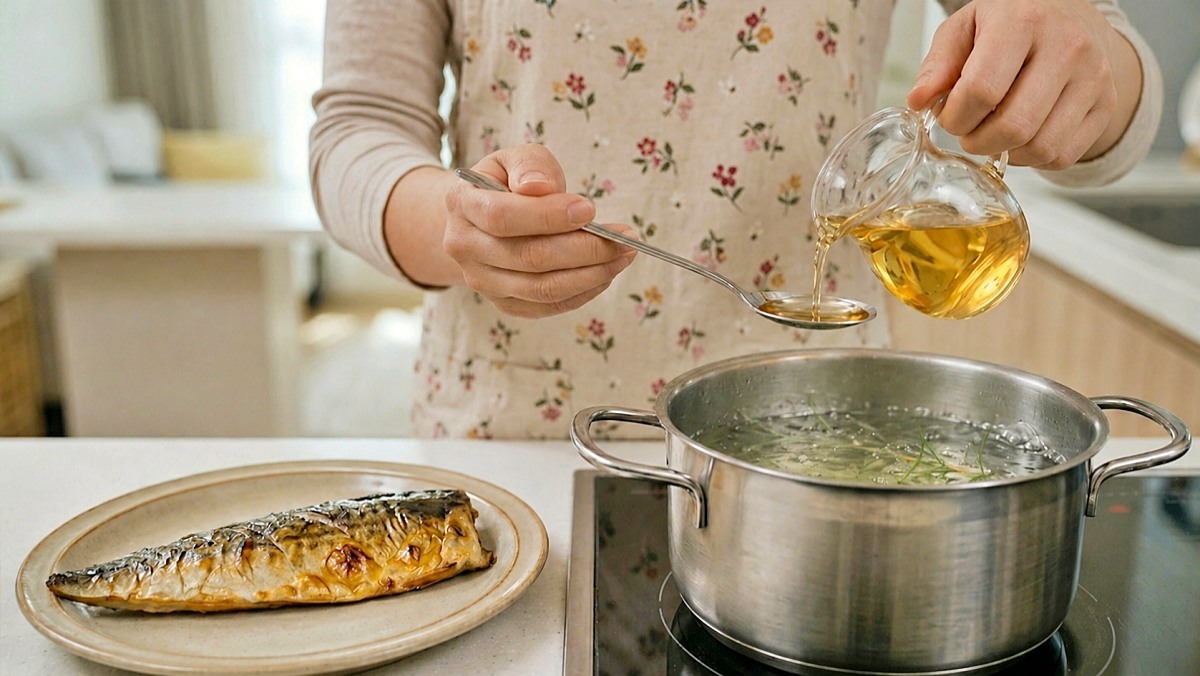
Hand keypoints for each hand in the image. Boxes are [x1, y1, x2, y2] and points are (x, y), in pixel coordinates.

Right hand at [442, 144, 636, 317]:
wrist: (480, 219)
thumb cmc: (507, 183)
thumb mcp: (514, 158)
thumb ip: (530, 165)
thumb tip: (541, 188)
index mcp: (462, 204)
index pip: (503, 217)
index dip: (548, 216)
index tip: (590, 210)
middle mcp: (465, 248)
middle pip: (529, 257)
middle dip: (585, 249)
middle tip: (624, 238)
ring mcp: (482, 282)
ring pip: (542, 288)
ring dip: (591, 274)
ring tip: (623, 256)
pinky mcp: (504, 304)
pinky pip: (548, 306)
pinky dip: (583, 293)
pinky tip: (605, 273)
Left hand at [907, 0, 1140, 169]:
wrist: (1069, 17)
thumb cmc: (1010, 24)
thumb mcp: (966, 28)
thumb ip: (938, 64)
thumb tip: (919, 101)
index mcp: (1024, 21)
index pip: (982, 91)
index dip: (955, 117)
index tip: (949, 116)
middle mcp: (1068, 47)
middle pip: (1013, 126)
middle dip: (977, 141)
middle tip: (968, 131)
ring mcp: (1094, 77)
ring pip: (1040, 147)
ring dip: (1005, 153)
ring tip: (993, 132)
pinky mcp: (1107, 104)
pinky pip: (1063, 155)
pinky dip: (1033, 158)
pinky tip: (1021, 136)